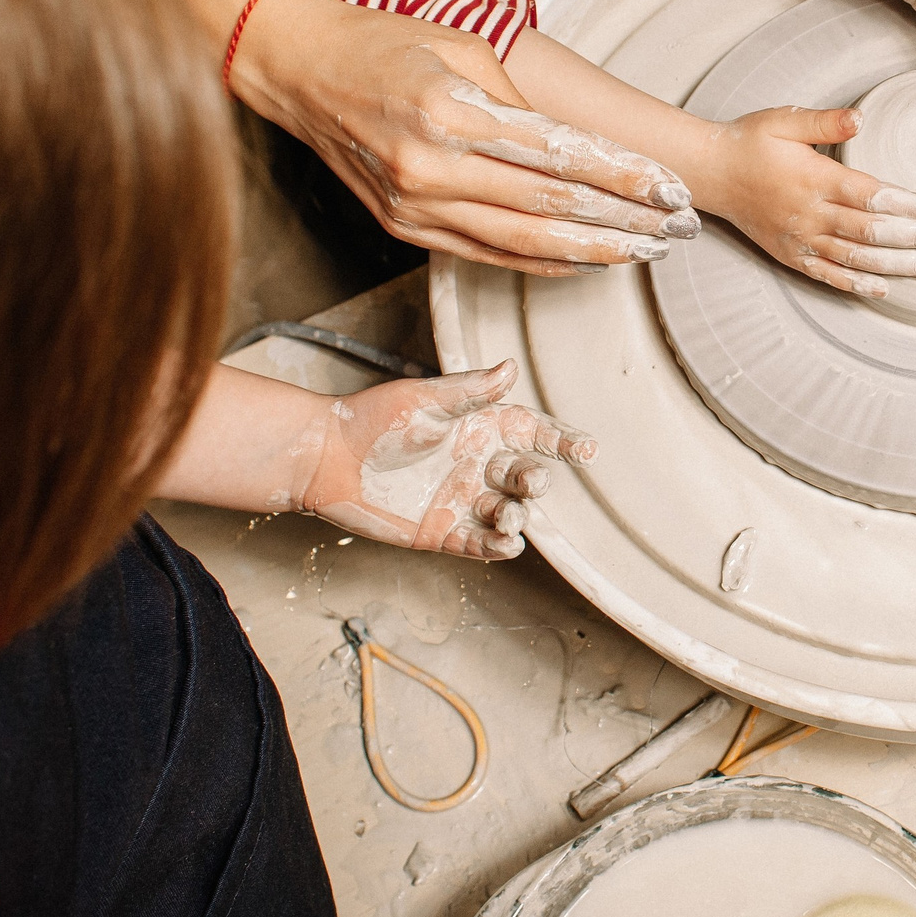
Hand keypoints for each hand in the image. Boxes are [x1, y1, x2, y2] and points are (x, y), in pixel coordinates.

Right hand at [236, 0, 699, 274]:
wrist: (300, 68)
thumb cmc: (384, 43)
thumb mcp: (463, 48)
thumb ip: (521, 101)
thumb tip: (575, 149)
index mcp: (451, 111)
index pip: (558, 156)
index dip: (621, 178)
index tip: (668, 188)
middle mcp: (431, 167)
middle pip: (548, 208)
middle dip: (621, 223)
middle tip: (674, 230)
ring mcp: (413, 204)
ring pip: (520, 243)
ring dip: (590, 252)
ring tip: (642, 252)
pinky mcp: (404, 226)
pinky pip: (485, 253)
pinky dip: (540, 262)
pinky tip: (582, 261)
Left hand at [296, 361, 594, 559]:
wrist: (326, 459)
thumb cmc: (372, 421)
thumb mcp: (423, 400)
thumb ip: (469, 392)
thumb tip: (510, 368)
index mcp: (479, 428)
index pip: (533, 433)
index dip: (562, 441)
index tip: (589, 451)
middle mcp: (477, 464)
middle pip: (524, 476)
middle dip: (535, 480)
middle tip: (530, 482)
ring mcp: (462, 500)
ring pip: (509, 513)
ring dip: (517, 517)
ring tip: (507, 517)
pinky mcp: (443, 532)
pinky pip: (481, 545)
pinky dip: (498, 548)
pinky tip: (505, 544)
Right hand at [694, 106, 915, 297]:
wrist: (712, 173)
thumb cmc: (751, 143)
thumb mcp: (785, 121)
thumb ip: (825, 122)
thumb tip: (860, 119)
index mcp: (814, 179)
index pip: (870, 196)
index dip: (907, 206)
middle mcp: (809, 214)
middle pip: (870, 233)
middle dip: (914, 238)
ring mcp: (799, 239)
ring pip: (854, 259)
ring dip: (895, 265)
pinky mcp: (790, 255)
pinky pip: (828, 275)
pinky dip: (856, 284)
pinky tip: (884, 288)